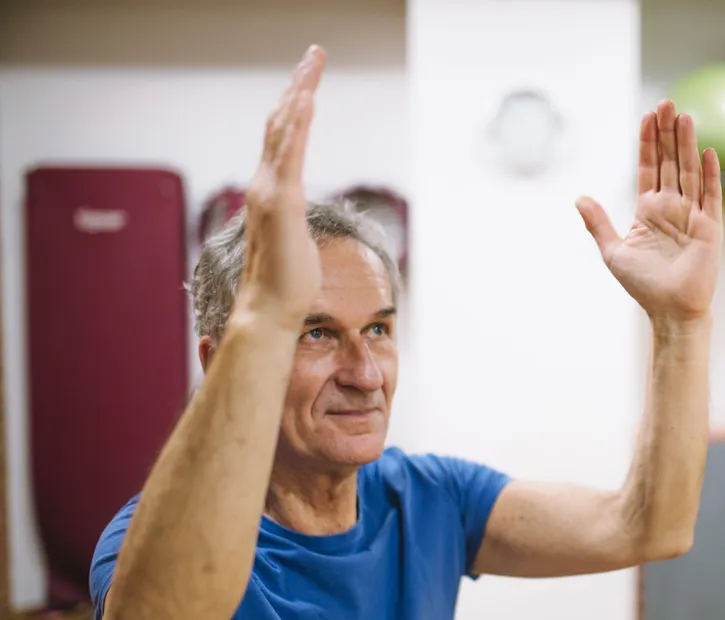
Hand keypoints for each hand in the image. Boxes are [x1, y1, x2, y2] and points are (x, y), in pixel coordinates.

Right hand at [236, 45, 325, 329]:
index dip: (293, 108)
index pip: (282, 140)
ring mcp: (270, 193)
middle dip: (297, 87)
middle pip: (281, 124)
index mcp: (269, 193)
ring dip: (299, 93)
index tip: (305, 82)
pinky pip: (290, 154)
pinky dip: (297, 123)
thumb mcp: (294, 242)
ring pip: (284, 130)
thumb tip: (297, 224)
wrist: (269, 310)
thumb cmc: (285, 283)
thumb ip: (292, 223)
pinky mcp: (282, 203)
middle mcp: (264, 186)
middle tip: (312, 56)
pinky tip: (306, 98)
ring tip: (311, 63)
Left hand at [575, 100, 722, 325]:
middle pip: (670, 161)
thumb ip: (598, 223)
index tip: (647, 116)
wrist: (670, 310)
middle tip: (666, 102)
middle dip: (667, 133)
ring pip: (689, 171)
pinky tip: (707, 151)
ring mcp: (692, 214)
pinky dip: (710, 174)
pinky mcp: (709, 227)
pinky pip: (710, 195)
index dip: (648, 142)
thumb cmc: (643, 286)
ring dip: (687, 144)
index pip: (649, 167)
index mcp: (649, 210)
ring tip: (684, 116)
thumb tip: (578, 197)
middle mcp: (672, 207)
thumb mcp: (613, 252)